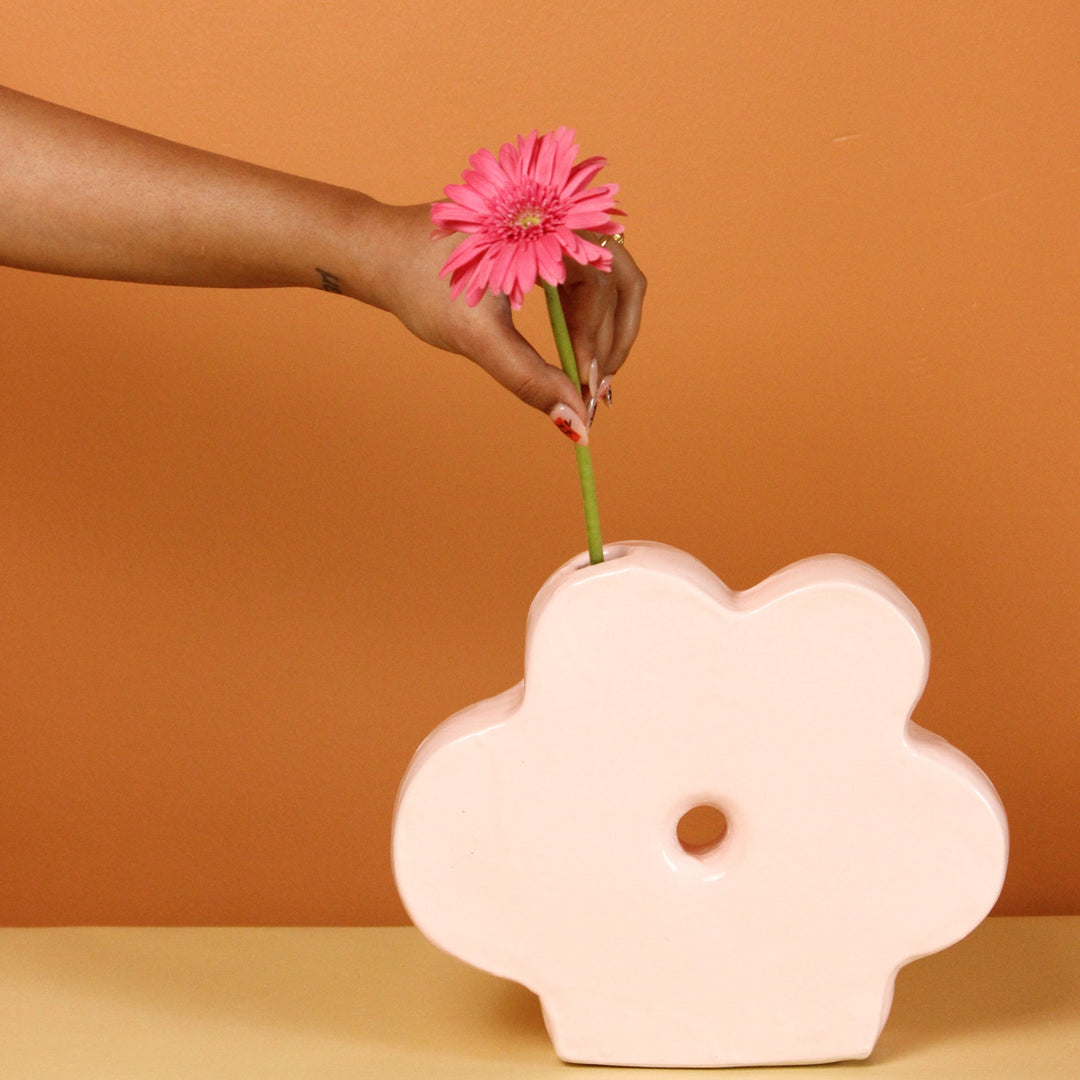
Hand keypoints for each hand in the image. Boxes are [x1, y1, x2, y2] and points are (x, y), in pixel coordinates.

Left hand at [358, 203, 644, 439]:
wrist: (380, 254)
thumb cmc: (420, 285)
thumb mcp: (476, 338)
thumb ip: (529, 379)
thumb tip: (576, 423)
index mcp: (550, 225)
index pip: (607, 284)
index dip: (602, 342)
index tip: (588, 391)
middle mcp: (561, 218)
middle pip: (620, 280)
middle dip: (611, 341)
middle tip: (595, 393)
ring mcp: (556, 227)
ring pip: (608, 280)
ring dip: (604, 333)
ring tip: (587, 381)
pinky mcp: (546, 242)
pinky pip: (586, 281)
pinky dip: (585, 320)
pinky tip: (574, 358)